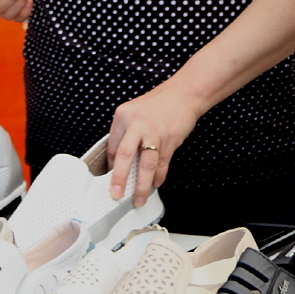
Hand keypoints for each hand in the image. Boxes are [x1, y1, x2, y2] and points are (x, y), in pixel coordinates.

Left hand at [106, 84, 203, 204]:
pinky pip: (162, 163)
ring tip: (138, 199)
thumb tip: (118, 161)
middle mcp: (136, 124)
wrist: (183, 94)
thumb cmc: (157, 105)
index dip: (112, 166)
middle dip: (119, 178)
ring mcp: (154, 132)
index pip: (112, 146)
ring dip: (142, 185)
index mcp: (123, 116)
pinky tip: (156, 183)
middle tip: (116, 194)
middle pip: (124, 155)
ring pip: (146, 164)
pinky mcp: (170, 139)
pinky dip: (159, 176)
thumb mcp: (134, 112)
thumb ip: (125, 133)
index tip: (111, 180)